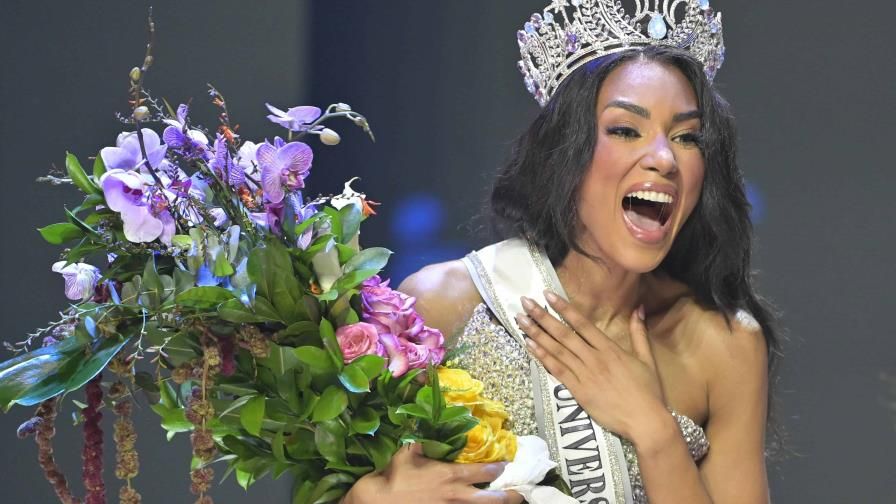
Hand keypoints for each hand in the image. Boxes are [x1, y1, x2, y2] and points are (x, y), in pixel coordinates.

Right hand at [344, 443, 522, 503]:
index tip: (506, 465)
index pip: (485, 471)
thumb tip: (428, 423)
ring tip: (508, 503)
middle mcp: (458, 496)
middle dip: (509, 496)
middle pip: (494, 499)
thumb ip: (424, 441)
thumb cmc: (395, 477)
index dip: (499, 467)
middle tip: (518, 493)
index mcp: (452, 475)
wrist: (380, 502)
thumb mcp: (408, 452)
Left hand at [515, 291, 665, 440]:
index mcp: (610, 349)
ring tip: (520, 320)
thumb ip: (639, 333)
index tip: (548, 295)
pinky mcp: (578, 392)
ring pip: (556, 350)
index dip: (564, 308)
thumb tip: (637, 308)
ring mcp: (585, 375)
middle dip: (542, 316)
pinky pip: (557, 370)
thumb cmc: (648, 391)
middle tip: (525, 302)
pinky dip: (542, 357)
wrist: (645, 420)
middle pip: (564, 334)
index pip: (582, 323)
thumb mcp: (646, 359)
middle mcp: (594, 358)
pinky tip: (529, 345)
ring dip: (537, 333)